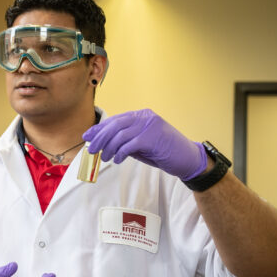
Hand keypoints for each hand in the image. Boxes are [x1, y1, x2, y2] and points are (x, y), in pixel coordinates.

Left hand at [83, 109, 206, 180]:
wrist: (189, 160)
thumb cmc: (164, 153)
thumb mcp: (141, 144)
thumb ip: (125, 140)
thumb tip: (101, 143)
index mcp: (142, 116)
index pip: (115, 120)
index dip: (99, 128)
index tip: (87, 136)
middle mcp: (145, 117)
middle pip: (115, 125)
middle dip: (100, 137)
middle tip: (91, 150)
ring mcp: (150, 126)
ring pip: (120, 135)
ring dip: (109, 147)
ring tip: (104, 157)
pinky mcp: (153, 138)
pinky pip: (130, 145)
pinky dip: (121, 153)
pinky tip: (117, 160)